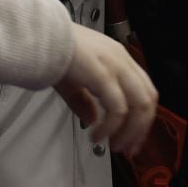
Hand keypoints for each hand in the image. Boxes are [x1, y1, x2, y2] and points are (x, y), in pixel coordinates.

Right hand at [53, 25, 157, 155]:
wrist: (39, 37)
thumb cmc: (53, 53)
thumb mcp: (73, 80)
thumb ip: (84, 102)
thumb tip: (92, 121)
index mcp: (120, 58)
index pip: (146, 91)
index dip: (143, 118)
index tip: (133, 138)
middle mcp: (122, 60)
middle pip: (148, 100)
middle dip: (140, 129)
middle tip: (127, 148)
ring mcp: (115, 66)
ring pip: (139, 106)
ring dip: (129, 132)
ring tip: (113, 145)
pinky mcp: (103, 75)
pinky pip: (117, 109)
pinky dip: (111, 127)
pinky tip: (97, 136)